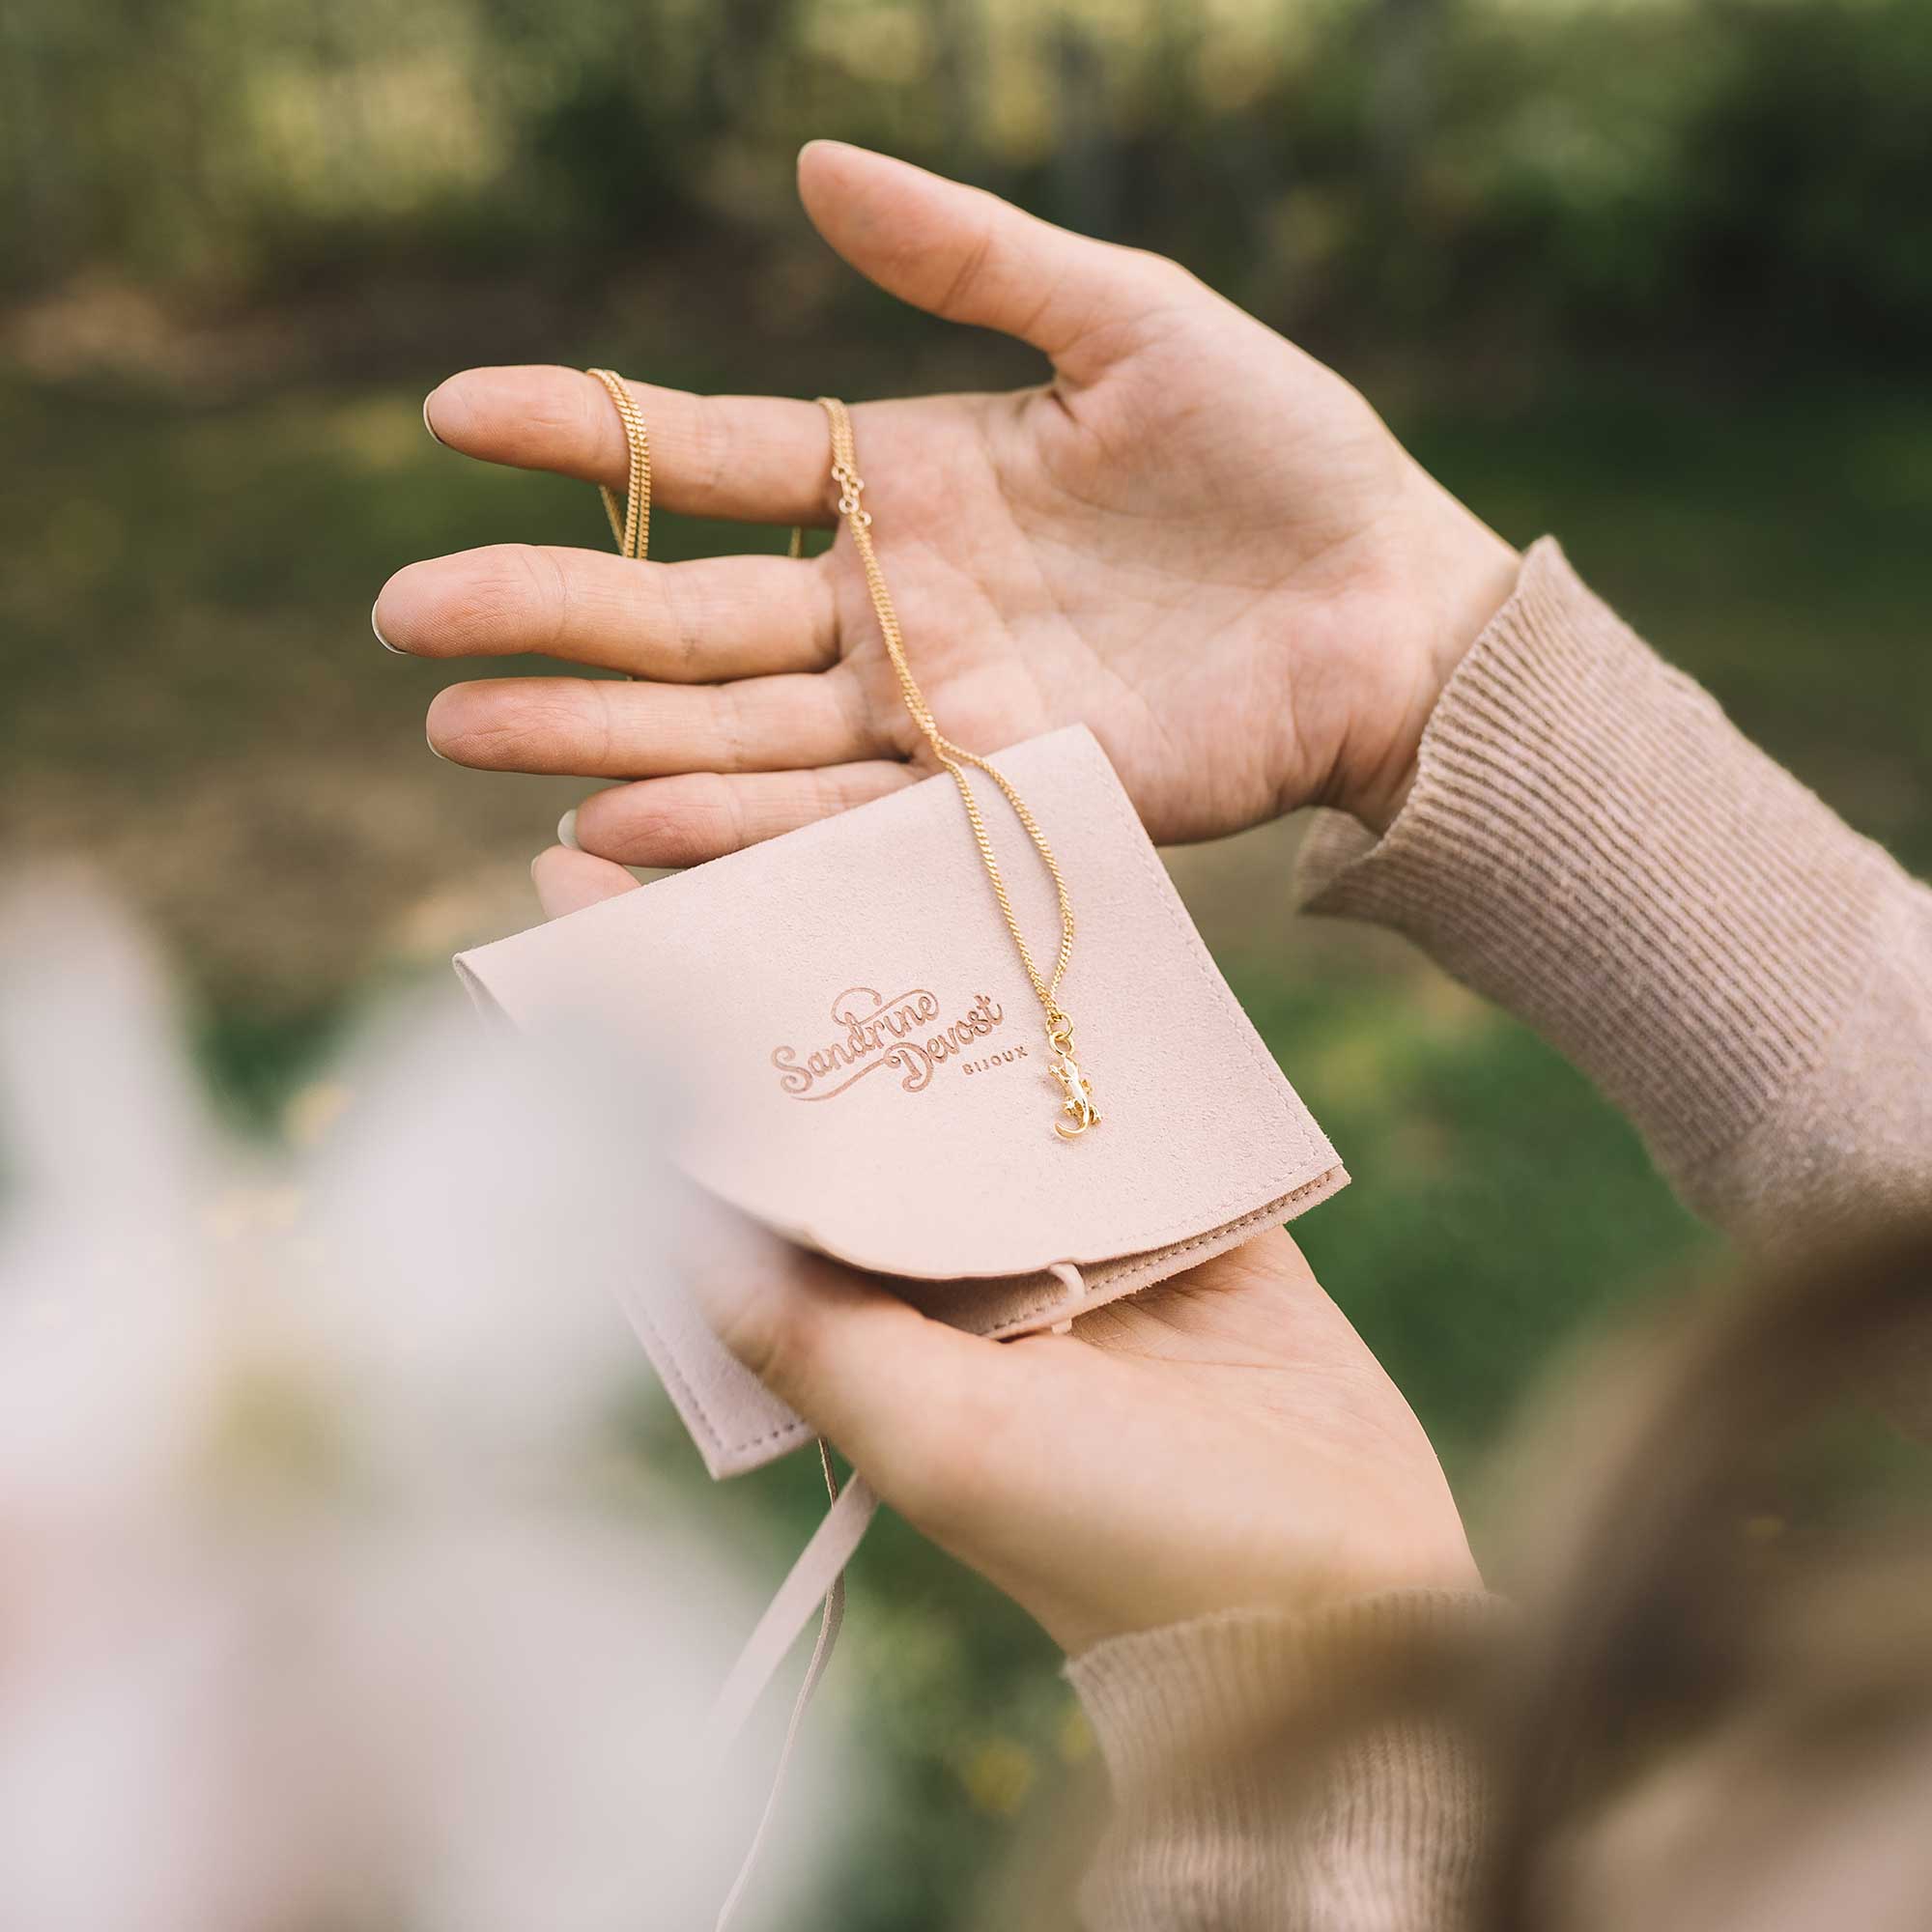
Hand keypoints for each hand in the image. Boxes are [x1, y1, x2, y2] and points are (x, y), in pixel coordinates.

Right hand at [376, 141, 1518, 849]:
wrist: (1385, 607)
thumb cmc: (1279, 457)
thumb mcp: (1126, 319)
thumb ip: (972, 257)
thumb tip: (809, 166)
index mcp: (907, 482)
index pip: (711, 457)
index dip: (584, 433)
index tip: (451, 415)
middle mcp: (894, 611)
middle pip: (688, 618)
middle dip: (547, 616)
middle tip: (408, 621)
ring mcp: (933, 719)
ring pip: (735, 736)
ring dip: (602, 742)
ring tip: (469, 737)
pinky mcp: (988, 808)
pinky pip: (836, 827)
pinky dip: (730, 836)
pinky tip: (617, 835)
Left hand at [519, 851, 1476, 1654]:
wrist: (1327, 1585)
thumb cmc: (1109, 1541)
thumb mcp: (933, 1438)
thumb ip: (800, 1329)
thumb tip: (659, 1204)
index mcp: (856, 1321)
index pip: (727, 1153)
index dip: (650, 1035)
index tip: (572, 898)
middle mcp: (936, 1260)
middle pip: (837, 1084)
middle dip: (769, 966)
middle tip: (704, 825)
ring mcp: (1051, 1218)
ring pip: (962, 1061)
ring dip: (915, 955)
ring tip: (853, 821)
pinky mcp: (1163, 1192)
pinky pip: (1100, 1068)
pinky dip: (1070, 990)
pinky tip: (1029, 889)